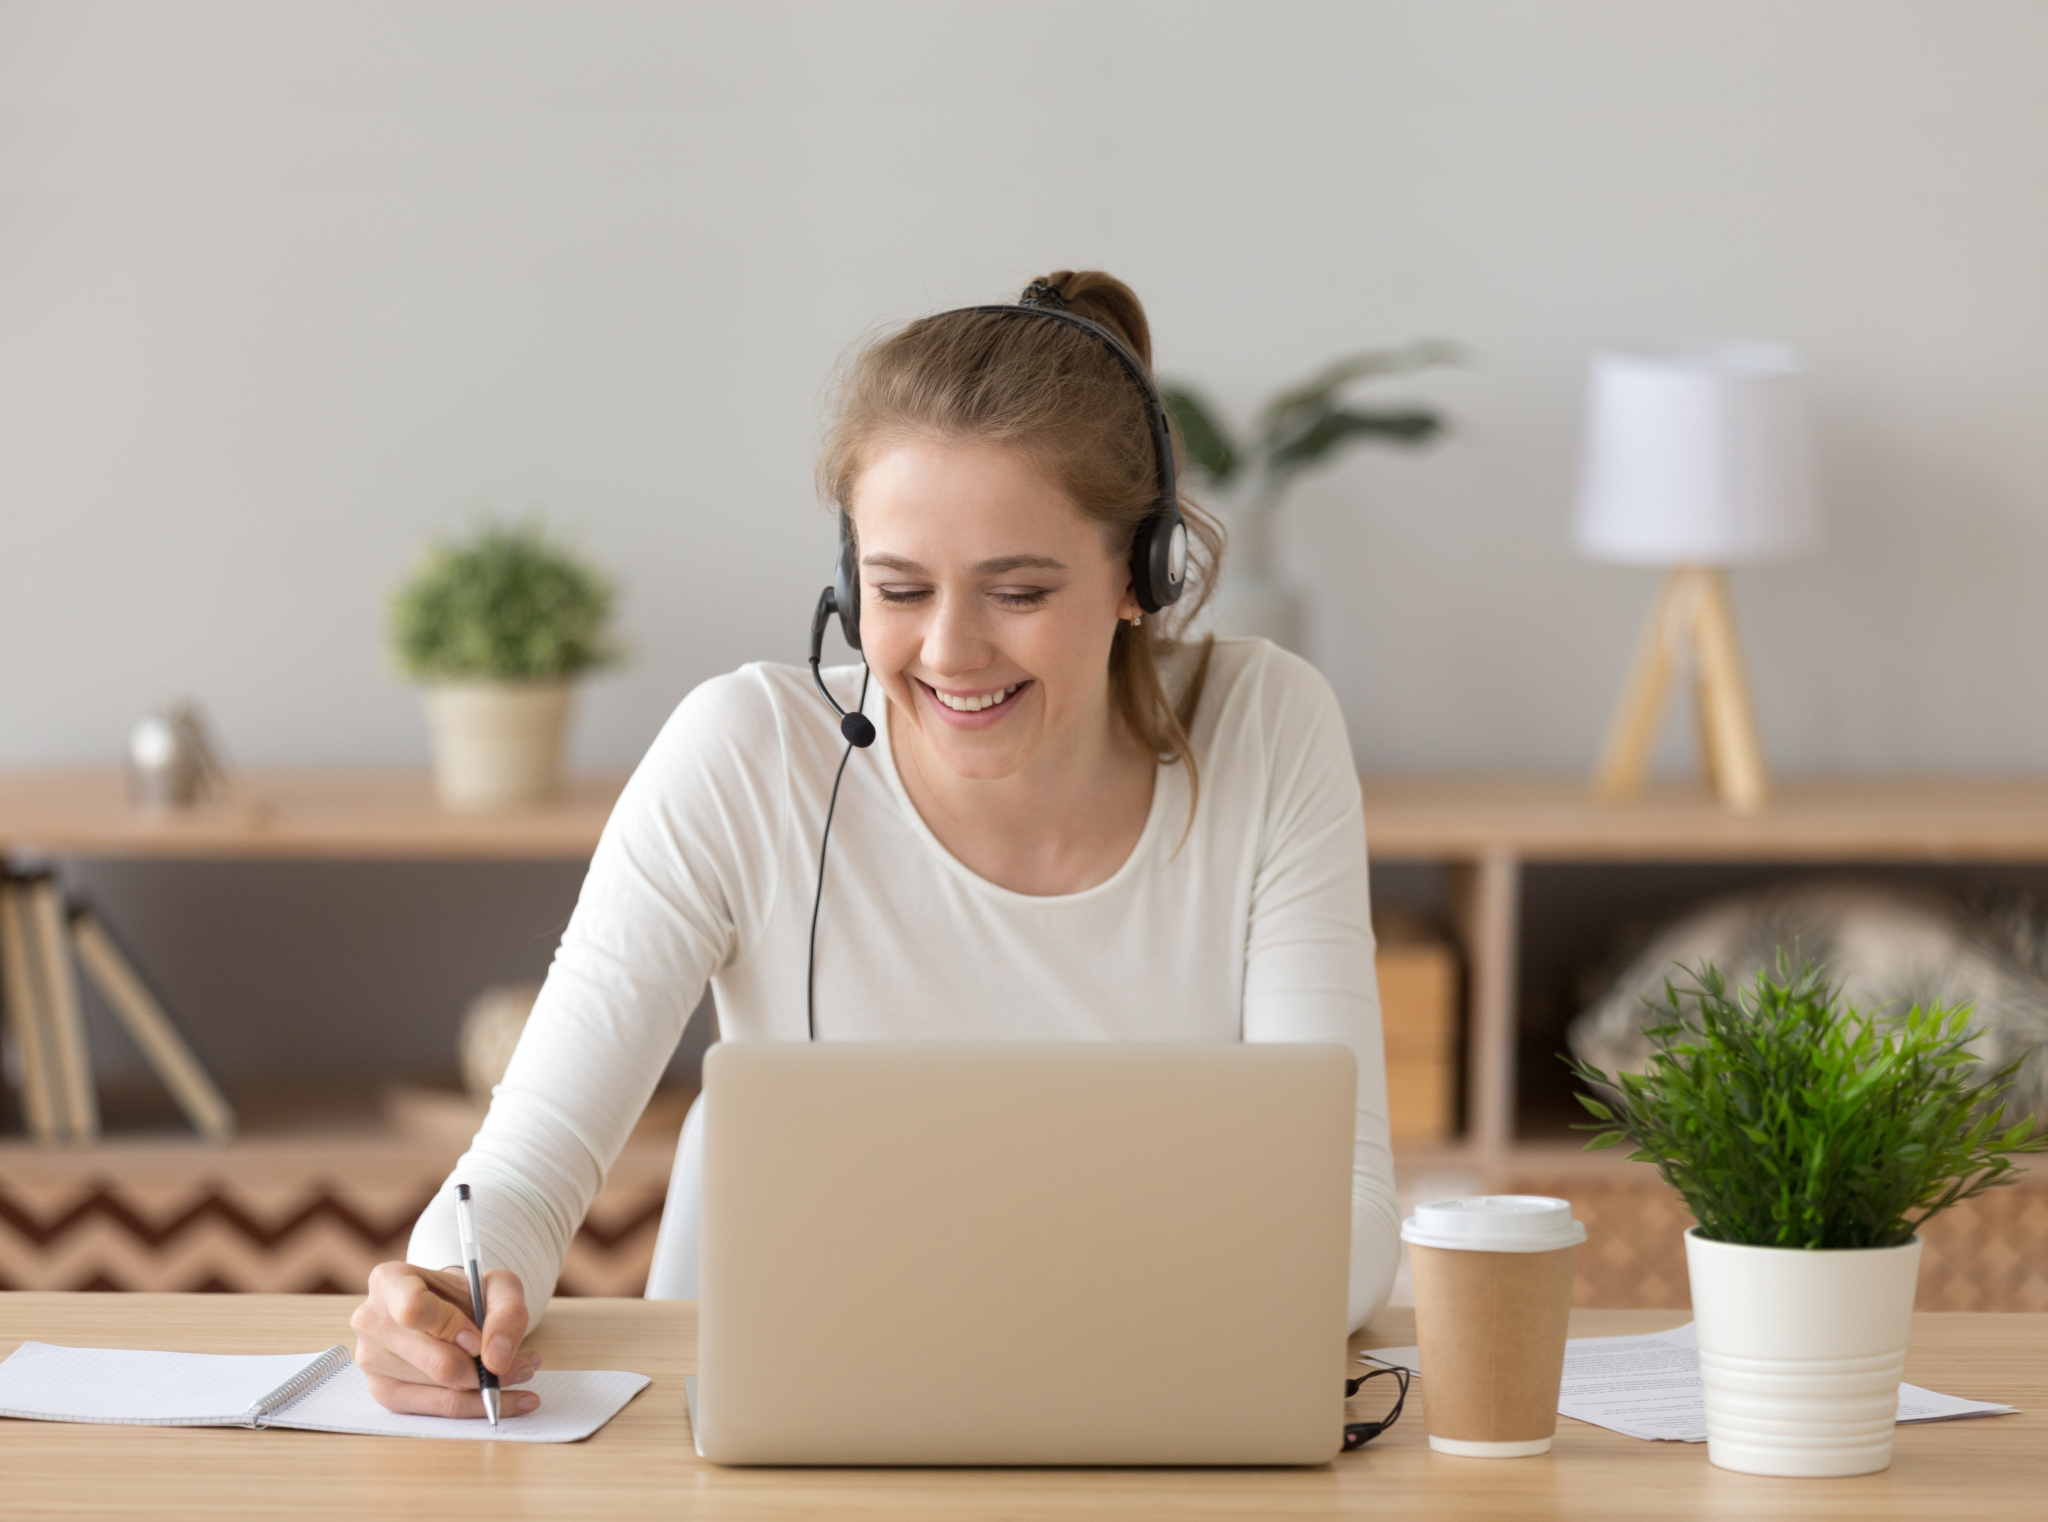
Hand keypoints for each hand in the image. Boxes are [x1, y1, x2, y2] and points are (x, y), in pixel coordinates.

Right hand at [351, 1261, 542, 1417]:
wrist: (448, 1311)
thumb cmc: (468, 1294)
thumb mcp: (498, 1286)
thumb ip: (507, 1312)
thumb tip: (496, 1360)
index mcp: (389, 1281)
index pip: (414, 1310)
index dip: (452, 1329)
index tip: (480, 1340)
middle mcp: (371, 1320)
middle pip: (432, 1360)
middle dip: (485, 1369)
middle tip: (525, 1365)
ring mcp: (371, 1361)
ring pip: (439, 1389)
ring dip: (488, 1387)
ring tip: (520, 1372)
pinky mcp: (384, 1393)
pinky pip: (435, 1410)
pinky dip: (476, 1407)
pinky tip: (507, 1398)